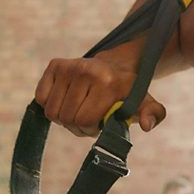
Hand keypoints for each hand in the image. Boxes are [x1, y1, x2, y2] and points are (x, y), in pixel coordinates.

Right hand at [35, 56, 165, 136]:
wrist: (115, 64)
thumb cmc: (126, 90)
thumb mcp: (145, 101)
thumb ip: (153, 114)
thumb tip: (146, 126)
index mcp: (107, 82)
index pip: (84, 120)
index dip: (90, 129)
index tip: (99, 124)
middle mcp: (85, 71)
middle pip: (67, 118)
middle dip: (76, 126)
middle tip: (87, 118)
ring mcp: (68, 66)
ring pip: (51, 111)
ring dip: (63, 118)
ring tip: (77, 110)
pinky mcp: (55, 65)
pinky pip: (41, 98)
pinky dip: (50, 104)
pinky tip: (65, 100)